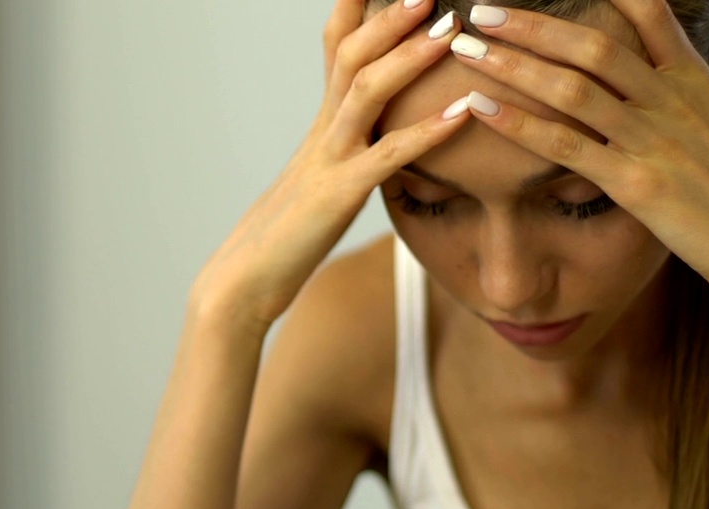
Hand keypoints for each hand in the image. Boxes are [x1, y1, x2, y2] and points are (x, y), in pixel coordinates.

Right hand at [190, 0, 468, 332]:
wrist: (245, 281)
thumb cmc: (288, 237)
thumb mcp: (325, 182)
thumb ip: (352, 152)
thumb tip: (384, 141)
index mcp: (322, 124)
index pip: (336, 46)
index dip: (358, 8)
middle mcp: (323, 130)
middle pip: (349, 52)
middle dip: (388, 16)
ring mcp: (328, 159)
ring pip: (365, 90)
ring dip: (408, 55)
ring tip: (448, 27)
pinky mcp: (339, 196)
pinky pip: (388, 156)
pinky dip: (428, 131)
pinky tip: (464, 114)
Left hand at [445, 0, 708, 313]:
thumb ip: (693, 92)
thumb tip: (676, 73)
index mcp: (693, 80)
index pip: (646, 12)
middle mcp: (670, 100)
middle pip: (591, 43)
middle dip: (530, 23)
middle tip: (482, 8)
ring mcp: (652, 140)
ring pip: (570, 87)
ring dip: (511, 62)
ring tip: (464, 47)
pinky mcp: (635, 184)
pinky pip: (564, 145)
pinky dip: (518, 123)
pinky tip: (481, 106)